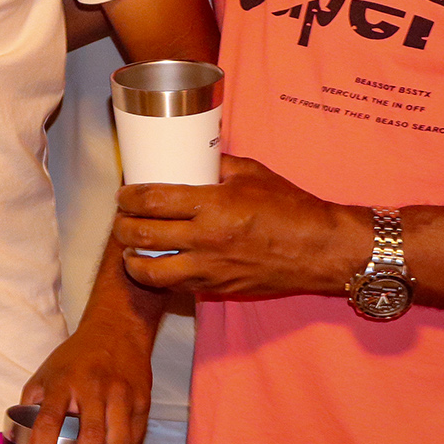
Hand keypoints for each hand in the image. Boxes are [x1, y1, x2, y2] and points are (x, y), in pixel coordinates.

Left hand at [18, 309, 152, 443]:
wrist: (118, 330)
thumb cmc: (76, 356)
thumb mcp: (47, 370)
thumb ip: (34, 401)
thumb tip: (19, 437)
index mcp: (63, 382)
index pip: (48, 420)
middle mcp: (94, 390)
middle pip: (91, 438)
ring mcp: (122, 398)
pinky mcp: (142, 405)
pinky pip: (135, 443)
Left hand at [115, 155, 368, 296]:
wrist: (321, 250)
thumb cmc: (291, 208)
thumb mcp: (252, 173)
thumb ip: (217, 164)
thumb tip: (190, 155)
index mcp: (213, 206)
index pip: (153, 201)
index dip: (130, 197)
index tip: (124, 194)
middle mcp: (206, 240)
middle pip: (143, 235)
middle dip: (122, 226)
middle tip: (121, 218)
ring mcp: (211, 269)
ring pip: (152, 271)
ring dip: (133, 259)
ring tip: (130, 249)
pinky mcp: (218, 289)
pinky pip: (176, 286)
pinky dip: (160, 276)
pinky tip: (157, 264)